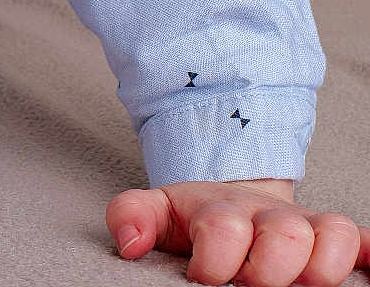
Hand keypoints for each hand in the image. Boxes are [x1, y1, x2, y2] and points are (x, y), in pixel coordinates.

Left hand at [106, 178, 369, 284]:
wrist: (232, 196)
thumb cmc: (195, 218)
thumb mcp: (157, 209)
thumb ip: (132, 216)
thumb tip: (129, 243)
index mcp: (220, 210)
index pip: (223, 229)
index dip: (215, 260)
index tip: (202, 278)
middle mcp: (267, 216)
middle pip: (283, 234)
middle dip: (270, 267)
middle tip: (252, 285)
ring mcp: (305, 226)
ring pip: (332, 234)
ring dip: (321, 265)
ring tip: (302, 285)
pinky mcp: (336, 239)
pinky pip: (365, 242)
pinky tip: (368, 271)